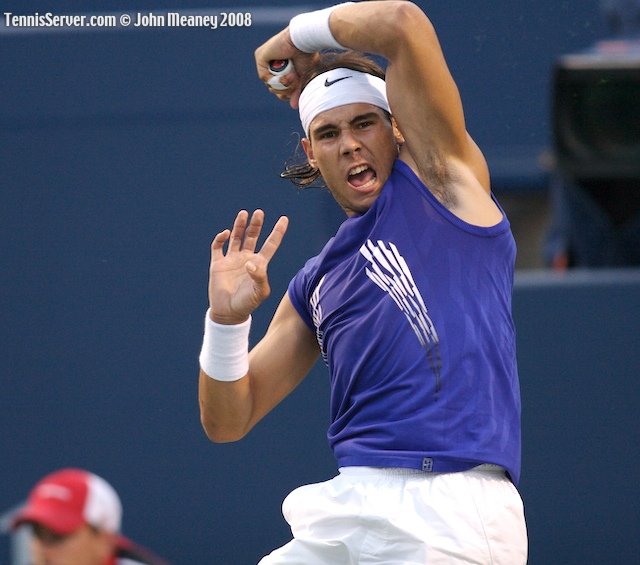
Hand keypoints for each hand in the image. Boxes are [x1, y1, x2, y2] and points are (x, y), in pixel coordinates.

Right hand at [208, 210, 288, 324]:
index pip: (271, 244)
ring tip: (243, 214)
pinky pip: (218, 247)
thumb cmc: (248, 303)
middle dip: (256, 224)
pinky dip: (220, 238)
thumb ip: (259, 276)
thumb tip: (250, 262)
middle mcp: (247, 258)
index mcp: (259, 264)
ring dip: (239, 226)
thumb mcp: (260, 292)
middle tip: (259, 212)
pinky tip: (225, 234)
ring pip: (237, 238)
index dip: (278, 232)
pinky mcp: (218, 263)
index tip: (284, 219)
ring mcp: (232, 260)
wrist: (228, 313)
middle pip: (253, 236)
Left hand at [254, 28, 314, 108]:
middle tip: (295, 80)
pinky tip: (286, 73)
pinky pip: (264, 77)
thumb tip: (293, 106)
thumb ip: (297, 92)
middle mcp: (271, 64)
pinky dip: (276, 78)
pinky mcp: (260, 56)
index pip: (278, 88)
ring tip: (293, 75)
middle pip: (273, 88)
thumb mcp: (303, 79)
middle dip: (286, 89)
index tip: (295, 89)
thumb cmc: (308, 56)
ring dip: (283, 84)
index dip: (286, 93)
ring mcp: (264, 60)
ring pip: (270, 84)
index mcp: (281, 67)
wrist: (305, 43)